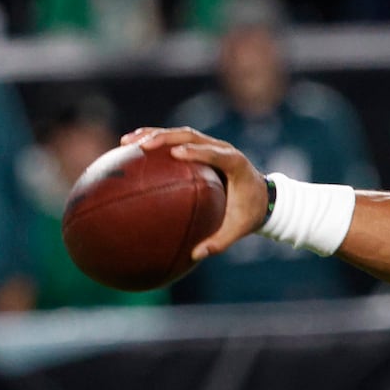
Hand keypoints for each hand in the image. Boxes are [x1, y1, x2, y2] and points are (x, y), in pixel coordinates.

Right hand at [122, 126, 268, 260]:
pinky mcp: (201, 147)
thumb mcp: (239, 229)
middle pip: (192, 137)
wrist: (262, 197)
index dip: (197, 152)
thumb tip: (196, 256)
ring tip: (126, 143)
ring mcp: (211, 145)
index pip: (216, 154)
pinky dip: (155, 141)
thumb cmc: (249, 213)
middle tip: (142, 146)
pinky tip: (130, 149)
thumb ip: (220, 241)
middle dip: (166, 138)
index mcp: (236, 164)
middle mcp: (223, 149)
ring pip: (181, 134)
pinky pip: (177, 141)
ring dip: (154, 134)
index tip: (176, 154)